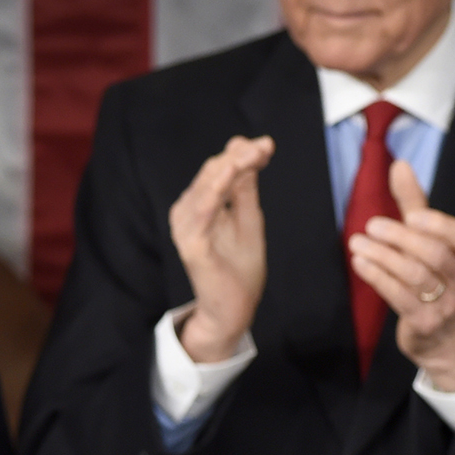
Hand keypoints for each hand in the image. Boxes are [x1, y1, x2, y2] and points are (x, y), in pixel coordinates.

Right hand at [167, 135, 275, 362]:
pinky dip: (214, 190)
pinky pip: (201, 212)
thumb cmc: (239, 267)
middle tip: (264, 147)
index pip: (219, 169)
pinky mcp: (191, 244)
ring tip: (253, 154)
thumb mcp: (248, 217)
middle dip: (239, 156)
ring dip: (229, 167)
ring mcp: (187, 228)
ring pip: (206, 186)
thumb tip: (246, 147)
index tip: (267, 146)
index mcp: (201, 205)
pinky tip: (228, 174)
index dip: (242, 154)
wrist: (234, 308)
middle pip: (212, 173)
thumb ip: (245, 187)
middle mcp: (189, 212)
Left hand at [347, 160, 454, 391]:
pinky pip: (399, 296)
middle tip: (371, 225)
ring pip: (414, 275)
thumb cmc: (432, 278)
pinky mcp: (424, 322)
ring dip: (382, 256)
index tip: (412, 215)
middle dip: (400, 238)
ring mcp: (446, 304)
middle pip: (433, 254)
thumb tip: (399, 164)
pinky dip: (378, 277)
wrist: (440, 337)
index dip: (440, 225)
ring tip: (357, 243)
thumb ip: (415, 205)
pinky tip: (360, 263)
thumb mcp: (426, 240)